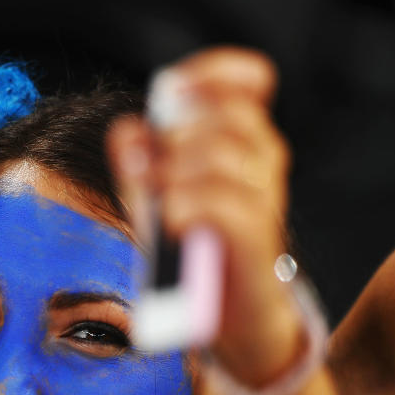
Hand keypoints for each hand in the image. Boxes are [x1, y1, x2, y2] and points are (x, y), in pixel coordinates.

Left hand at [108, 46, 299, 384]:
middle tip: (152, 174)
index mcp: (243, 143)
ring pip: (220, 155)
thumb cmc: (191, 253)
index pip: (249, 80)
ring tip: (161, 205)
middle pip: (226, 114)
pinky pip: (224, 202)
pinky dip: (188, 206)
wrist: (226, 321)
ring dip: (174, 175)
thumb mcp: (154, 200)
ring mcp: (266, 200)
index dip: (212, 73)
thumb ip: (139, 162)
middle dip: (176, 136)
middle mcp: (263, 163)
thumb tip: (127, 127)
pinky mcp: (258, 241)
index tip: (172, 90)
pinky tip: (173, 222)